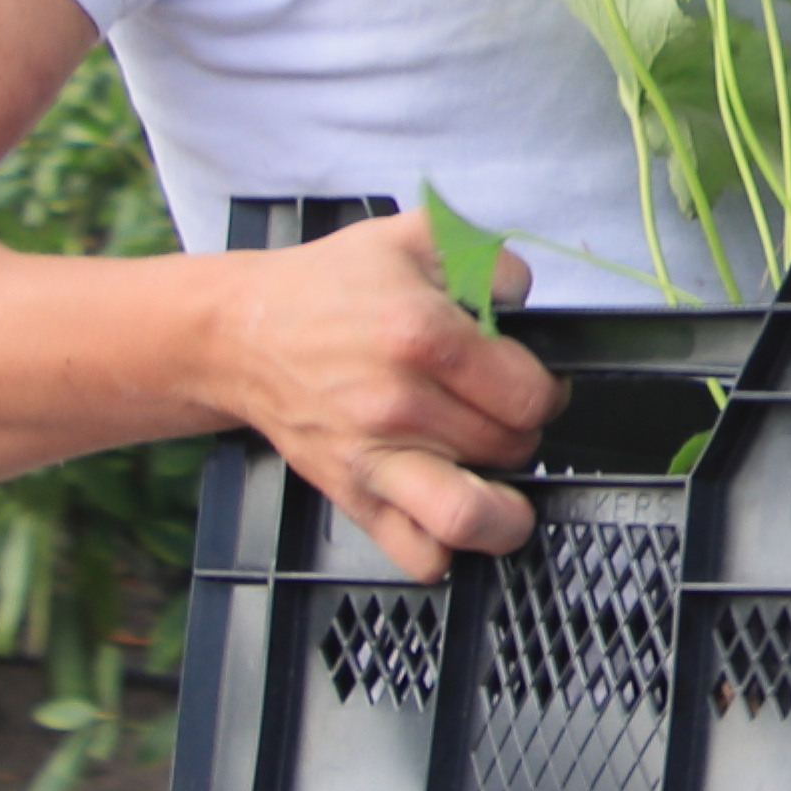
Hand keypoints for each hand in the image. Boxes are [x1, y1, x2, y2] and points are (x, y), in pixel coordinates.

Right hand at [223, 210, 563, 581]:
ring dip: (506, 508)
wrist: (244, 334)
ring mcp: (372, 458)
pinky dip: (447, 548)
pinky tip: (451, 511)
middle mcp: (398, 404)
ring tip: (503, 486)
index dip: (546, 389)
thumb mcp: (414, 236)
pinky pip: (417, 554)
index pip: (529, 393)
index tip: (533, 384)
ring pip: (470, 517)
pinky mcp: (350, 496)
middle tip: (504, 417)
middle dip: (523, 433)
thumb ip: (486, 258)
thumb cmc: (327, 289)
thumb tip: (523, 299)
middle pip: (511, 448)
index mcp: (421, 335)